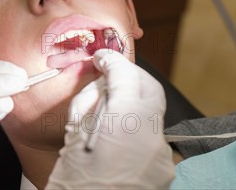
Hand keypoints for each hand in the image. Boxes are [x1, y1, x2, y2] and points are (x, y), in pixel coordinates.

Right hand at [46, 50, 174, 188]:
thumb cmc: (74, 183)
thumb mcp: (73, 136)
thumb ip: (88, 103)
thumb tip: (99, 85)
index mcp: (123, 124)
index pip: (125, 76)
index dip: (112, 62)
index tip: (101, 58)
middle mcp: (150, 136)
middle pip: (149, 88)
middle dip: (130, 75)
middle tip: (109, 73)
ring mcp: (161, 154)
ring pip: (152, 112)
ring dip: (133, 101)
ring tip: (108, 105)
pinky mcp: (163, 168)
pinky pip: (152, 135)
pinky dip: (135, 126)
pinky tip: (116, 133)